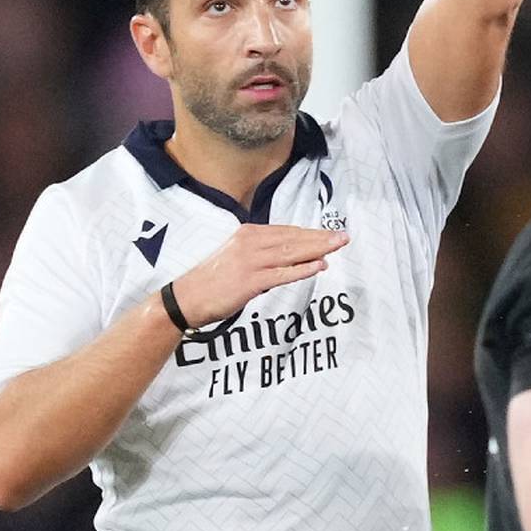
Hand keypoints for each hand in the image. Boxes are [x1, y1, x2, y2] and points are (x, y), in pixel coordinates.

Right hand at [172, 225, 348, 327]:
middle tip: (343, 237)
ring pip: (291, 252)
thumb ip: (262, 255)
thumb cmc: (213, 281)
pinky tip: (319, 266)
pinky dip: (302, 269)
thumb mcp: (237, 257)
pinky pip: (282, 273)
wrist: (187, 298)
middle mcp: (250, 242)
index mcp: (248, 233)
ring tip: (337, 247)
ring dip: (317, 249)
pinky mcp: (250, 280)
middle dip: (320, 237)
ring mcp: (250, 260)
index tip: (329, 234)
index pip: (287, 231)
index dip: (310, 233)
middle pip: (293, 238)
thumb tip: (292, 259)